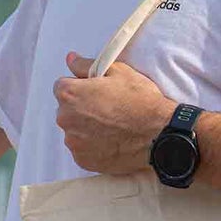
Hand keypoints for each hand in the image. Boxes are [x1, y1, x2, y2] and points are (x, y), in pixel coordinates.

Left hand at [53, 52, 176, 174]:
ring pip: (74, 131)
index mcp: (70, 94)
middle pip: (66, 110)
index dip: (80, 88)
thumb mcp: (117, 72)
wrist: (157, 134)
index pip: (62, 87)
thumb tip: (71, 59)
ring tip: (110, 127)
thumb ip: (86, 65)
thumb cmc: (139, 101)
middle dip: (81, 108)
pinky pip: (82, 149)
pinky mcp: (83, 160)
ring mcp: (73, 142)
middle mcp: (66, 119)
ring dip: (86, 128)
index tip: (95, 93)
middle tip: (106, 110)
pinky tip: (110, 140)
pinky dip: (92, 145)